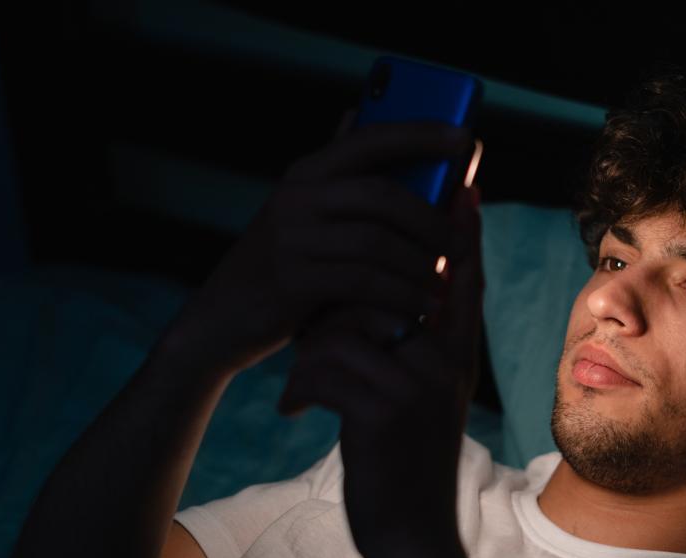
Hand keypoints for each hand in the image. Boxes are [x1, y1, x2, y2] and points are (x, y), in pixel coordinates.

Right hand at [160, 111, 475, 379]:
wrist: (220, 320)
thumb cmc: (280, 266)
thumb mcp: (304, 214)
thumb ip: (337, 172)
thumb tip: (359, 110)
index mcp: (307, 173)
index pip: (370, 138)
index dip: (420, 134)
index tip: (465, 137)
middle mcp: (296, 197)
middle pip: (382, 196)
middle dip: (431, 220)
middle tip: (462, 244)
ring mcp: (290, 238)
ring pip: (377, 243)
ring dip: (420, 266)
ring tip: (443, 286)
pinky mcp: (291, 281)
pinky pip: (363, 282)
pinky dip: (400, 295)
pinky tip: (420, 309)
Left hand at [278, 183, 483, 557]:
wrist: (409, 533)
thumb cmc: (404, 457)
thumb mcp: (424, 398)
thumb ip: (421, 348)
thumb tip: (397, 301)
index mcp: (456, 354)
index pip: (463, 276)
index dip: (460, 230)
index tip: (459, 185)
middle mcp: (445, 362)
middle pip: (387, 290)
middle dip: (337, 312)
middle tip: (313, 338)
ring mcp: (420, 386)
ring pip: (345, 327)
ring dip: (312, 357)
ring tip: (307, 390)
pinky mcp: (385, 412)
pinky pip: (325, 366)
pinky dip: (300, 389)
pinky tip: (295, 411)